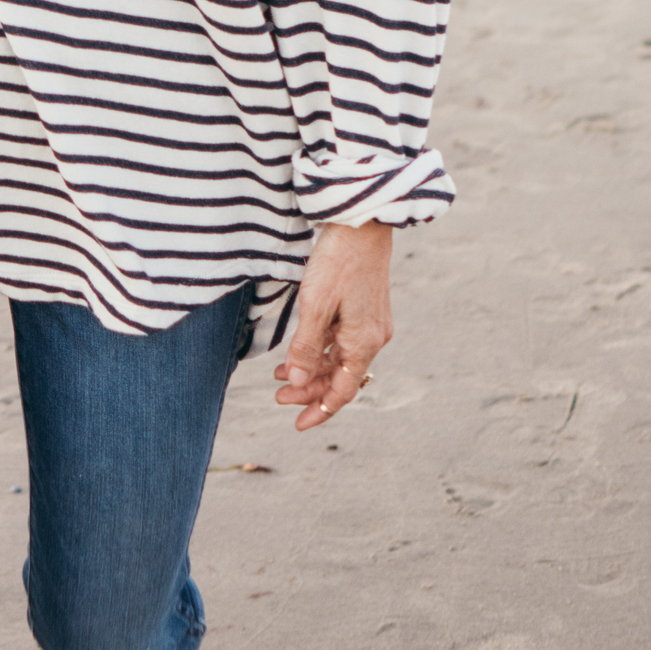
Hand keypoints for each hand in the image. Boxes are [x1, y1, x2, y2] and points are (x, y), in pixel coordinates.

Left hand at [272, 220, 394, 429]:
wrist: (361, 224)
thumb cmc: (338, 262)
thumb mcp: (315, 306)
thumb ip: (306, 347)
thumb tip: (297, 382)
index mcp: (364, 342)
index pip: (342, 391)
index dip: (320, 411)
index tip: (298, 425)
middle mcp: (372, 338)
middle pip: (339, 377)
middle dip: (309, 390)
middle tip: (278, 397)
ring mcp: (369, 324)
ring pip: (338, 359)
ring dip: (311, 369)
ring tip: (280, 375)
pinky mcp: (363, 309)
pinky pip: (341, 341)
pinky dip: (319, 350)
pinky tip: (298, 352)